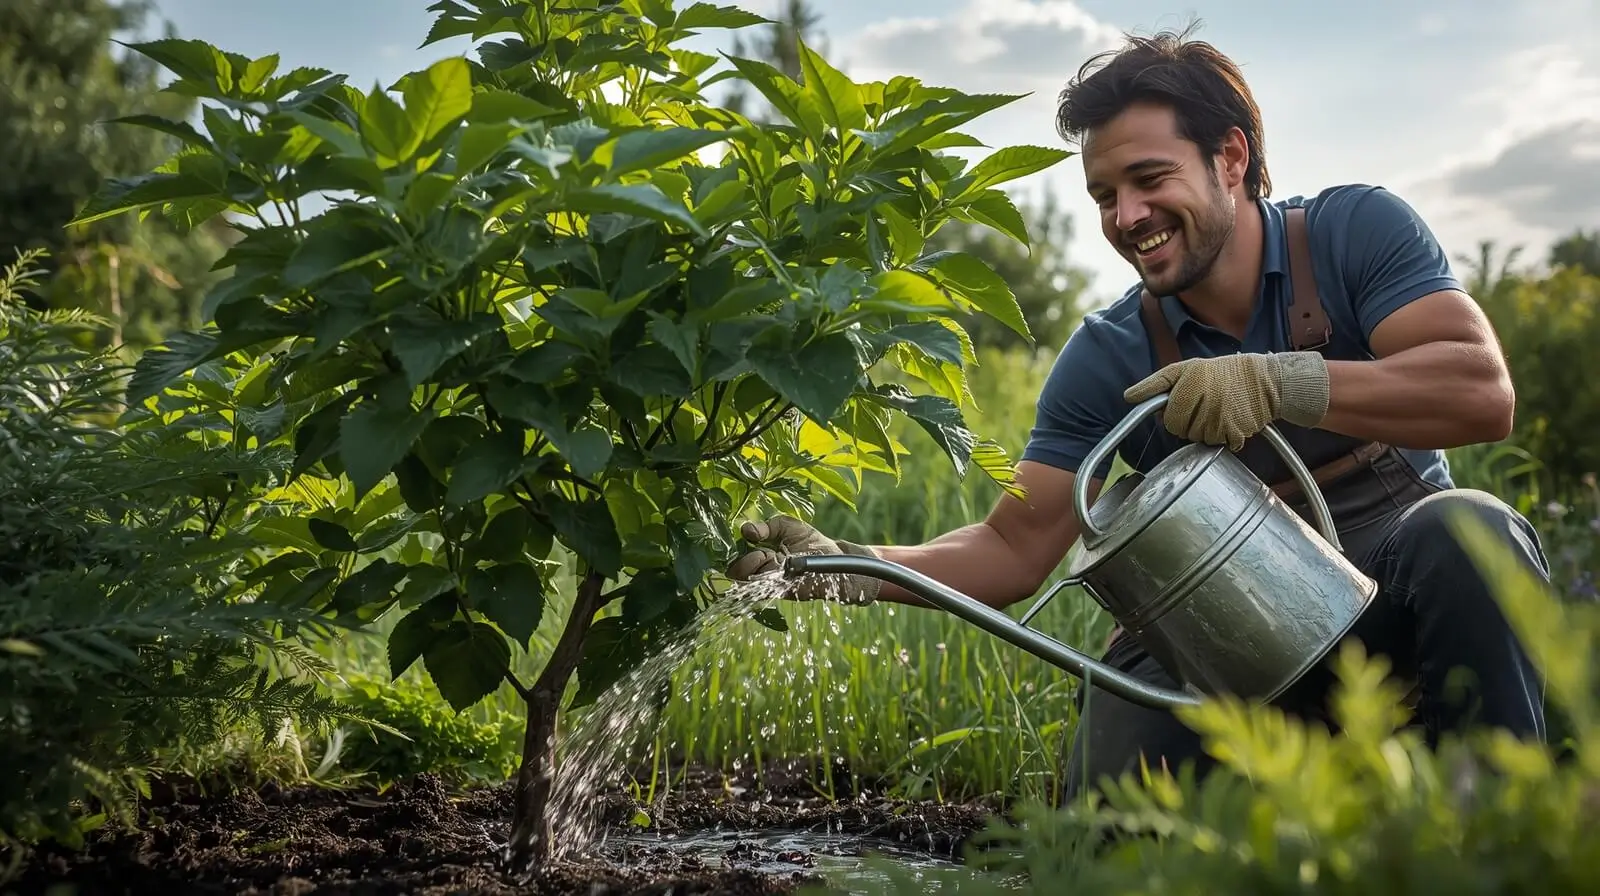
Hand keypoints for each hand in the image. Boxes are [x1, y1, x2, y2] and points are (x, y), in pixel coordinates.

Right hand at [726, 515, 881, 603]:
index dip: (735, 552)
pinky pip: (768, 590)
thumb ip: (766, 526)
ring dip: (753, 569)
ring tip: (766, 556)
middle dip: (742, 563)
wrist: (837, 556)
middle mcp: (764, 573)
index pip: (736, 560)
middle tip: (757, 552)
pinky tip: (775, 564)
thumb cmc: (812, 541)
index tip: (746, 539)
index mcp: (761, 556)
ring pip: (749, 583)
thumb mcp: (786, 526)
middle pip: (737, 575)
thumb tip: (745, 530)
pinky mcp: (786, 592)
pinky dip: (767, 577)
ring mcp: (774, 584)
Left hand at [1123, 351, 1329, 450]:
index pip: (1167, 415)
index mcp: (1190, 380)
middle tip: (1200, 409)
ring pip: (1196, 439)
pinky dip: (1220, 437)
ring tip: (1216, 412)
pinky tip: (1228, 421)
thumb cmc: (1222, 374)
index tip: (1177, 410)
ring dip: (1202, 431)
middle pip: (1178, 429)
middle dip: (1185, 423)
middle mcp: (1204, 398)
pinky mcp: (1234, 432)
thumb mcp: (1187, 369)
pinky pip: (1216, 444)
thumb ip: (1158, 383)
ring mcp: (1219, 416)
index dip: (1170, 415)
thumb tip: (1128, 397)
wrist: (1266, 381)